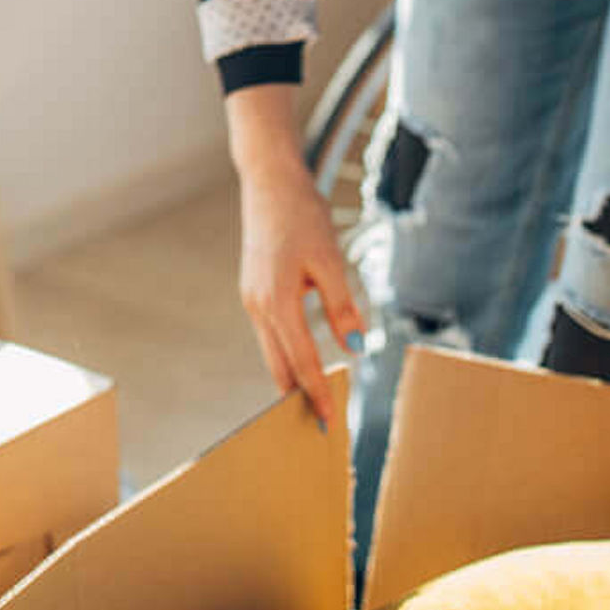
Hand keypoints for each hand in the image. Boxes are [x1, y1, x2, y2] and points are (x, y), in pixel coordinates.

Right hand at [226, 86, 366, 427]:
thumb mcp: (330, 260)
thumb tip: (357, 347)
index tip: (328, 423)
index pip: (300, 361)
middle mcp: (259, 306)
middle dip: (298, 396)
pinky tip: (300, 362)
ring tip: (312, 401)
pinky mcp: (254, 290)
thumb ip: (342, 306)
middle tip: (318, 426)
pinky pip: (270, 333)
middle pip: (278, 365)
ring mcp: (252, 299)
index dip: (317, 393)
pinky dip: (284, 353)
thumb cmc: (302, 216)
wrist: (268, 183)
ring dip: (290, 376)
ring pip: (271, 351)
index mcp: (277, 301)